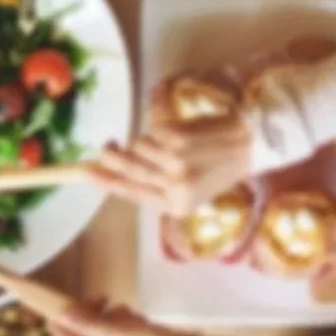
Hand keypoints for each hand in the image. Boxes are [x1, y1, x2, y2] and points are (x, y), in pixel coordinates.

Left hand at [53, 299, 195, 335]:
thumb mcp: (117, 335)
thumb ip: (87, 324)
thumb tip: (60, 314)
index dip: (62, 320)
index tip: (56, 300)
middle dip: (97, 317)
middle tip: (104, 299)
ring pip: (103, 332)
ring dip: (114, 318)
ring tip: (132, 317)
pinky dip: (125, 325)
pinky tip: (140, 321)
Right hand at [84, 119, 254, 216]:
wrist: (247, 145)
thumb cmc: (217, 169)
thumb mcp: (190, 191)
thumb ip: (157, 188)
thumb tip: (116, 175)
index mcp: (175, 205)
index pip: (131, 194)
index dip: (107, 182)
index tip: (87, 171)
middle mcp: (173, 186)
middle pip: (127, 170)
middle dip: (111, 157)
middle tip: (105, 147)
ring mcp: (175, 162)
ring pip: (138, 148)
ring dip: (144, 142)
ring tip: (164, 143)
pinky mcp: (177, 139)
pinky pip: (151, 132)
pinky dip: (158, 131)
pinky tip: (177, 134)